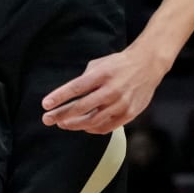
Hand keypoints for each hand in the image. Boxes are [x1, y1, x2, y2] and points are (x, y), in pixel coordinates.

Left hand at [41, 47, 165, 133]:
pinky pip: (106, 127)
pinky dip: (92, 129)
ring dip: (74, 124)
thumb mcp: (100, 64)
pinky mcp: (129, 114)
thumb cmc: (119, 63)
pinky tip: (83, 127)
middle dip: (62, 114)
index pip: (76, 88)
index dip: (59, 97)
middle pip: (82, 107)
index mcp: (102, 74)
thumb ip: (85, 79)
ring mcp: (121, 104)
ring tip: (62, 124)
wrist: (148, 65)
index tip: (45, 104)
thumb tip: (69, 96)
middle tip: (47, 119)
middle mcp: (111, 90)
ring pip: (93, 121)